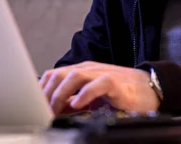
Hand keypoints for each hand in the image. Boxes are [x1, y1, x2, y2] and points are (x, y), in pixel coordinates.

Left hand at [39, 61, 160, 114]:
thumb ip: (73, 99)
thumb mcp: (92, 97)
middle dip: (47, 93)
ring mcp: (101, 74)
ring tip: (54, 109)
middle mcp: (89, 69)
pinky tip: (77, 104)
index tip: (31, 105)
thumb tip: (53, 110)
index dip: (40, 89)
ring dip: (61, 93)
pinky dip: (84, 94)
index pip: (53, 75)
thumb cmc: (121, 92)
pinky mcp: (115, 82)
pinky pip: (97, 84)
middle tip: (41, 111)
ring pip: (74, 76)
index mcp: (81, 71)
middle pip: (59, 74)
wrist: (149, 89)